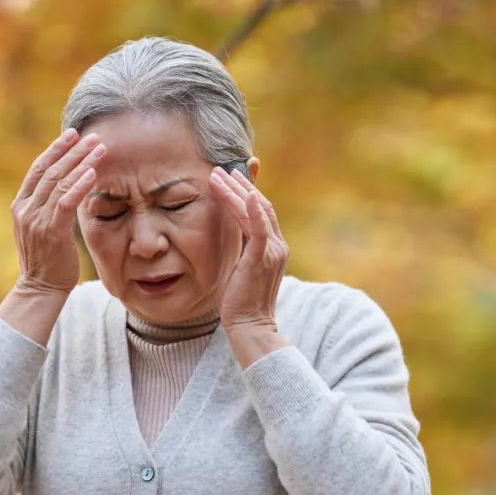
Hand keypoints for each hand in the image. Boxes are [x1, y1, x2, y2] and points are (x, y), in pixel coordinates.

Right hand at [10, 128, 105, 295]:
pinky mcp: (50, 232)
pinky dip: (80, 185)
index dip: (55, 149)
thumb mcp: (42, 226)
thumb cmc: (47, 259)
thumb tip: (69, 184)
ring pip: (59, 182)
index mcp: (21, 205)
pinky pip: (66, 202)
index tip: (72, 134)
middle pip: (50, 170)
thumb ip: (49, 205)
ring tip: (99, 148)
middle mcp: (25, 209)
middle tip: (92, 135)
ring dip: (81, 162)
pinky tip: (93, 172)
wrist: (40, 288)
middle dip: (72, 150)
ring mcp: (36, 220)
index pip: (38, 169)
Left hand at [208, 166, 288, 334]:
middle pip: (261, 205)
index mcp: (274, 247)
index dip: (248, 191)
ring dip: (236, 191)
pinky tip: (247, 194)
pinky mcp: (261, 259)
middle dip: (240, 185)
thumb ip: (243, 251)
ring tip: (217, 176)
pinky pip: (259, 230)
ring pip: (256, 212)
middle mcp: (278, 246)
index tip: (231, 176)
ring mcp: (272, 251)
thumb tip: (233, 239)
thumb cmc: (242, 302)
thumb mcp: (242, 270)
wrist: (251, 325)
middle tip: (220, 169)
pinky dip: (253, 210)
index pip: (262, 211)